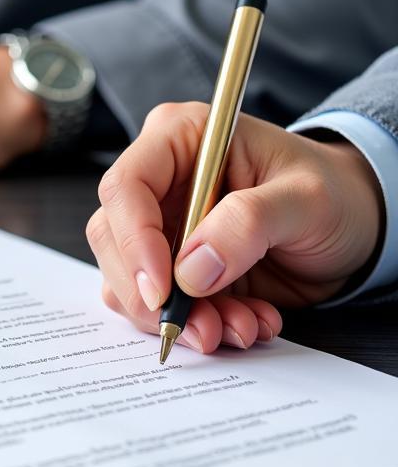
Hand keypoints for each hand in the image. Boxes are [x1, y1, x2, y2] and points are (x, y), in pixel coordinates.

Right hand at [86, 102, 383, 352]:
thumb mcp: (307, 198)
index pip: (126, 187)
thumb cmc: (332, 192)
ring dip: (178, 317)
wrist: (352, 225)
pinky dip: (194, 325)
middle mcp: (158, 182)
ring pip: (127, 281)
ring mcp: (159, 227)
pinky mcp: (168, 268)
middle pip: (113, 240)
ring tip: (239, 326)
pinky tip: (241, 321)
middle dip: (153, 295)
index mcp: (179, 139)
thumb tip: (190, 271)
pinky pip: (155, 306)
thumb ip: (249, 224)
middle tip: (200, 327)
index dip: (134, 240)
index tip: (163, 290)